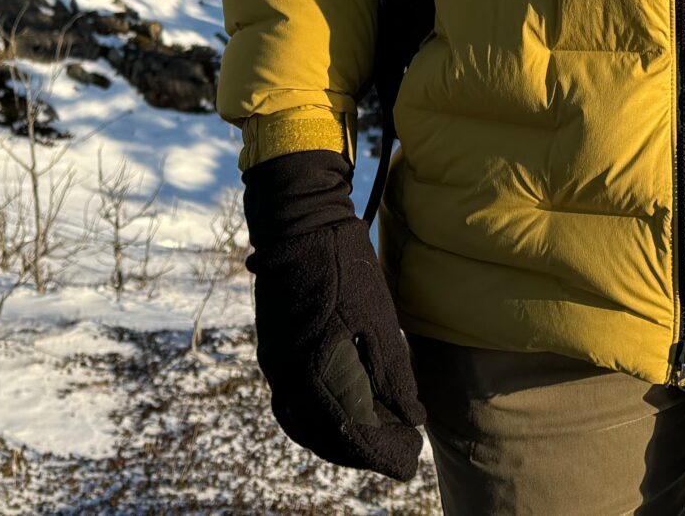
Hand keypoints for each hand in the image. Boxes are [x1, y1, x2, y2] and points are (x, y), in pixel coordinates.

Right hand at [243, 148, 425, 479]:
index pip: (350, 431)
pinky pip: (292, 404)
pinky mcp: (272, 352)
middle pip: (325, 435)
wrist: (298, 225)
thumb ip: (392, 373)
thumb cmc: (345, 267)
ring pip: (304, 423)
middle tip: (399, 456)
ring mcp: (274, 365)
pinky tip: (340, 417)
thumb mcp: (378, 319)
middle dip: (363, 451)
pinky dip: (317, 421)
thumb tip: (413, 418)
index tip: (411, 459)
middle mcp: (287, 377)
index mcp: (314, 370)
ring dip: (338, 440)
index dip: (382, 450)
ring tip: (373, 443)